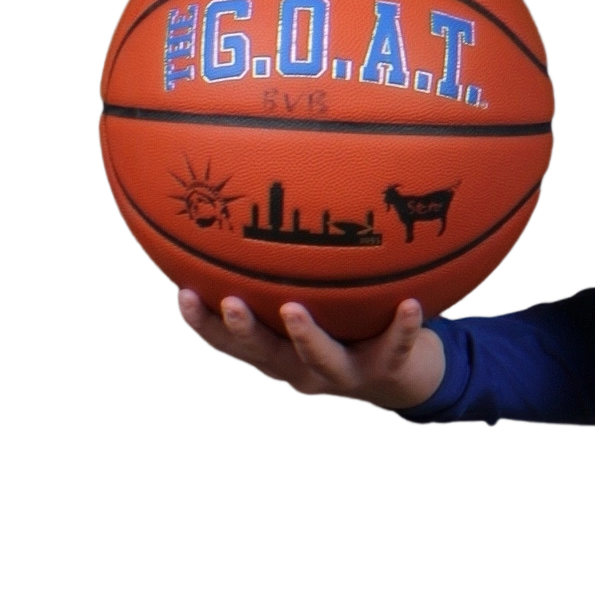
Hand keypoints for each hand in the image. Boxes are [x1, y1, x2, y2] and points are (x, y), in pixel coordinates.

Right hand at [173, 287, 447, 412]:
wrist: (405, 379)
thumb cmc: (346, 330)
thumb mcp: (309, 306)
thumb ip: (281, 278)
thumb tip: (248, 214)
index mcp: (277, 356)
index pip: (230, 344)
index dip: (204, 325)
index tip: (183, 296)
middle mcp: (303, 370)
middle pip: (266, 354)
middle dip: (245, 331)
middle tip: (231, 302)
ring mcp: (345, 375)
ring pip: (321, 358)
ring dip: (307, 335)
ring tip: (294, 309)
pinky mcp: (387, 369)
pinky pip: (396, 346)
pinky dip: (403, 327)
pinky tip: (411, 303)